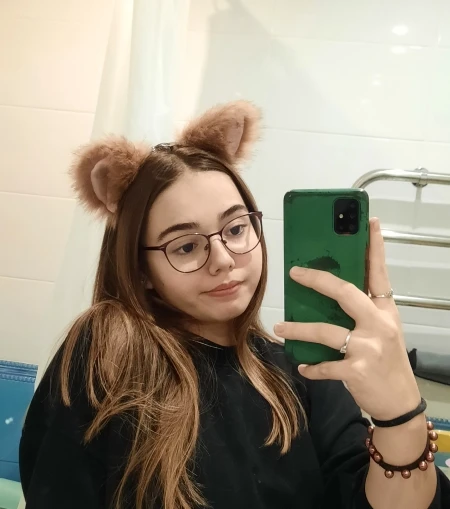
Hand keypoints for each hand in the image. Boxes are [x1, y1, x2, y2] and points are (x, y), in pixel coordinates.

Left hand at [274, 217, 420, 420]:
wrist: (400, 401)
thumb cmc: (388, 361)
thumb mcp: (383, 330)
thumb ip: (362, 312)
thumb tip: (328, 294)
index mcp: (385, 311)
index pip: (380, 274)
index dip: (375, 247)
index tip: (371, 222)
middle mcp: (379, 325)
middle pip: (345, 293)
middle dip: (317, 280)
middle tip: (294, 273)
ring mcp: (368, 347)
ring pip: (324, 331)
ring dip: (298, 330)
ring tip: (281, 328)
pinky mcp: (357, 370)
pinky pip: (324, 365)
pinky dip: (311, 367)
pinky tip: (303, 366)